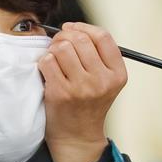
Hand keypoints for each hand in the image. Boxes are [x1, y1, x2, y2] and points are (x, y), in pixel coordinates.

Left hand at [38, 22, 127, 161]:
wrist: (77, 135)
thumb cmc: (88, 102)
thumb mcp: (105, 80)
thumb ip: (97, 54)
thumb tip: (71, 27)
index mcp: (117, 74)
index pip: (103, 37)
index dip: (84, 27)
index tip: (73, 28)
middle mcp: (102, 80)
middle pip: (81, 39)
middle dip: (65, 36)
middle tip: (60, 44)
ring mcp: (81, 87)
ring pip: (62, 48)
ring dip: (54, 49)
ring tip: (55, 59)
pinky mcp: (61, 93)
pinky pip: (48, 61)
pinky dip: (45, 62)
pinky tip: (49, 71)